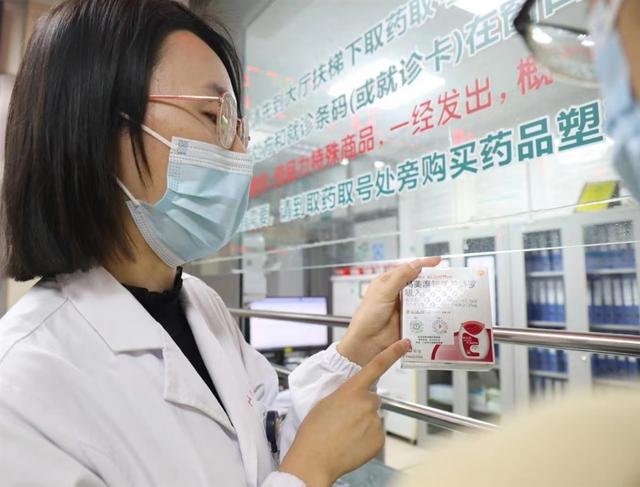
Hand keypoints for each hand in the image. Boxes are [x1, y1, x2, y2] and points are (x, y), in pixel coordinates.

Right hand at [279, 339, 411, 486]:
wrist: (314, 460)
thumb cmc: (314, 432)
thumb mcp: (326, 402)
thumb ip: (345, 394)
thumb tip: (355, 397)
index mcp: (352, 390)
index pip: (376, 366)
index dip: (392, 353)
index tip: (405, 344)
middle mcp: (367, 403)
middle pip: (372, 399)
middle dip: (362, 407)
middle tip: (344, 420)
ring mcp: (375, 421)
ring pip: (373, 418)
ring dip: (363, 424)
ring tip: (344, 434)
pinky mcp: (379, 439)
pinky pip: (375, 434)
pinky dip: (366, 439)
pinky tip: (352, 443)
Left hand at [337, 256, 440, 365]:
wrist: (366, 342)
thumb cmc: (369, 315)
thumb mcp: (384, 292)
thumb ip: (400, 277)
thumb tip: (416, 265)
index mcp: (387, 283)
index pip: (407, 269)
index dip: (423, 264)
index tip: (438, 261)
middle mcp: (396, 294)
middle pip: (417, 283)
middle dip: (431, 280)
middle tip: (447, 278)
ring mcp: (404, 308)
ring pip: (422, 298)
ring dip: (433, 296)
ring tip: (448, 293)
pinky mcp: (409, 321)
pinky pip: (423, 314)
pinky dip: (432, 312)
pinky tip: (442, 310)